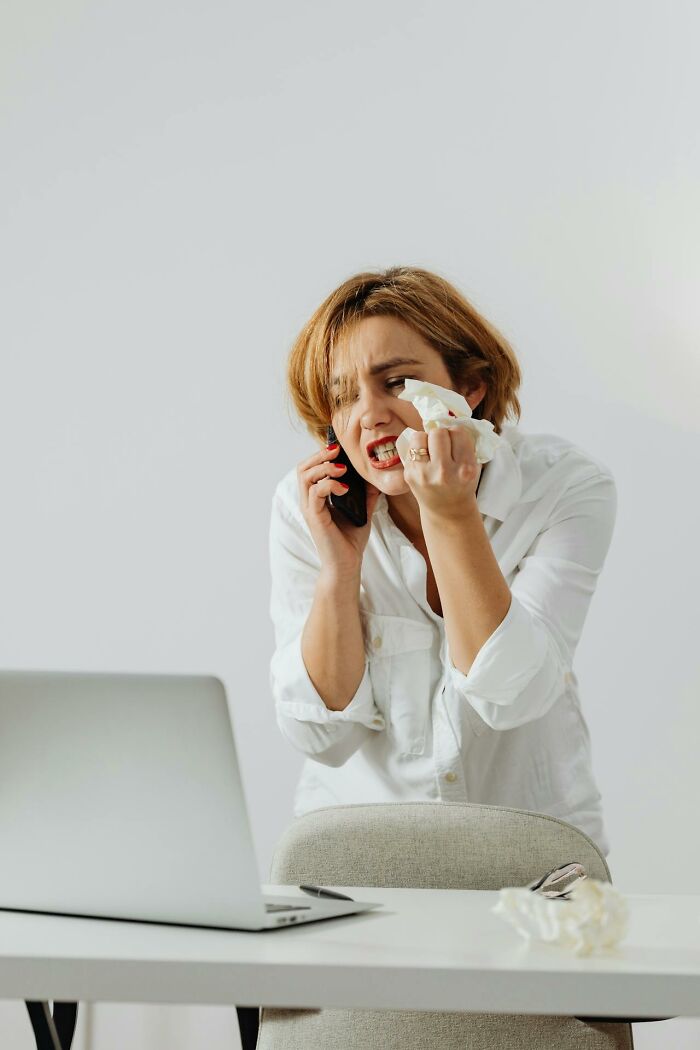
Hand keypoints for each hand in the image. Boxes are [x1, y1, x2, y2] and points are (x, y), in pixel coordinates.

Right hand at [297, 443, 381, 578]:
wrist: (347, 564)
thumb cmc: (351, 540)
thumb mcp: (362, 510)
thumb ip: (366, 493)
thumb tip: (376, 476)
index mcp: (317, 497)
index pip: (311, 468)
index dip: (321, 455)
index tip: (339, 448)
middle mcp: (309, 500)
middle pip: (303, 467)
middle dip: (319, 455)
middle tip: (337, 450)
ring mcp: (310, 508)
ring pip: (305, 476)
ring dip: (323, 467)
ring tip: (342, 469)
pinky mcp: (314, 517)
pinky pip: (315, 492)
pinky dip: (329, 485)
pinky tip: (345, 488)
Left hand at [401, 426, 479, 519]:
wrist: (447, 511)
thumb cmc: (462, 483)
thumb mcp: (473, 465)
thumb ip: (465, 443)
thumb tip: (450, 416)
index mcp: (465, 469)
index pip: (459, 432)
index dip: (457, 434)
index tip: (457, 443)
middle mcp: (444, 472)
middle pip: (438, 432)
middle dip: (441, 435)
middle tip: (443, 447)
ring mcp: (424, 475)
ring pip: (420, 436)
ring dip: (426, 439)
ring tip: (432, 450)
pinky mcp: (409, 475)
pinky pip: (410, 447)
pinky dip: (417, 449)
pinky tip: (424, 459)